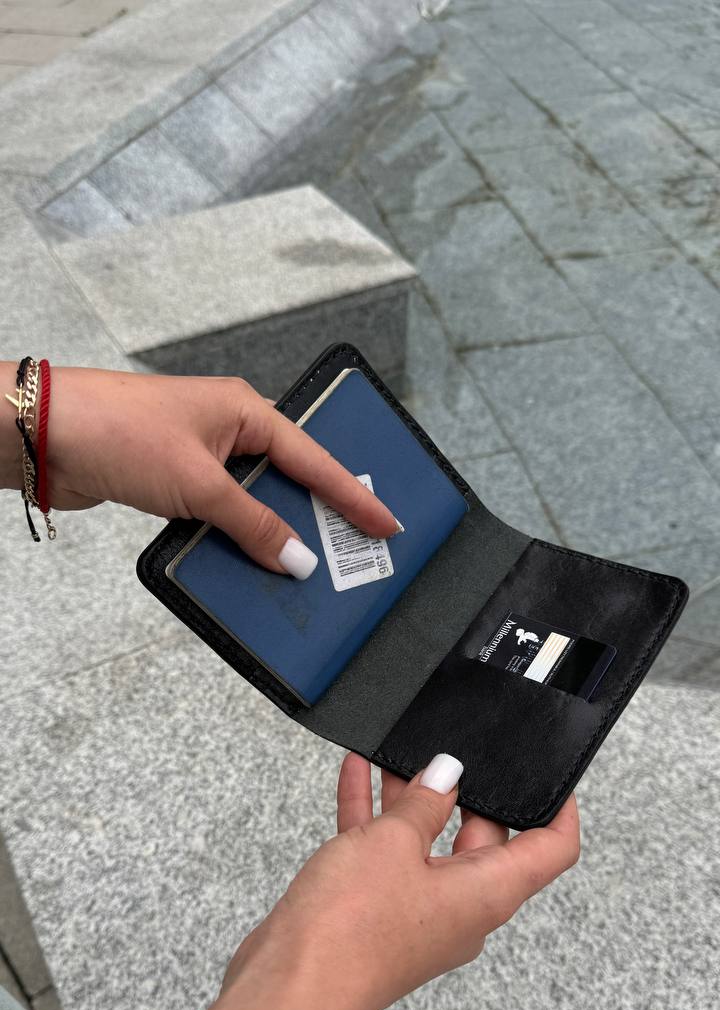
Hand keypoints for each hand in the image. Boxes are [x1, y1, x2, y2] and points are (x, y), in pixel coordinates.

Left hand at [1, 365, 398, 574]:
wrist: (44, 435)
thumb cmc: (120, 433)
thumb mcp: (199, 483)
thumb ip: (252, 524)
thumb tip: (296, 559)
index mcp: (246, 412)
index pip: (315, 460)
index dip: (353, 496)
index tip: (385, 523)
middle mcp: (229, 431)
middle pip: (289, 482)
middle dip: (317, 519)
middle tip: (353, 554)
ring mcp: (202, 458)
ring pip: (254, 504)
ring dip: (270, 537)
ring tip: (304, 573)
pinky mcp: (176, 484)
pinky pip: (222, 518)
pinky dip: (236, 542)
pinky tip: (249, 570)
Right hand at [224, 753, 579, 1009]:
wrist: (289, 990)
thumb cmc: (350, 929)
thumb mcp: (393, 843)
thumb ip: (424, 802)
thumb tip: (447, 774)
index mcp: (488, 894)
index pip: (550, 850)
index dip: (558, 808)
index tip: (549, 774)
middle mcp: (461, 909)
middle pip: (484, 841)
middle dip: (468, 792)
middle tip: (452, 749)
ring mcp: (418, 914)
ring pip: (427, 845)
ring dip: (413, 800)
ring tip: (399, 753)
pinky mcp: (376, 916)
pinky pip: (385, 856)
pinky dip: (374, 817)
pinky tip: (357, 775)